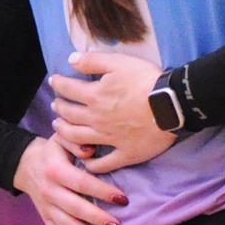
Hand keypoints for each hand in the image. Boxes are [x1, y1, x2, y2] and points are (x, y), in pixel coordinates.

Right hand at [13, 136, 128, 224]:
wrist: (27, 164)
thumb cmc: (54, 150)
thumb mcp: (62, 137)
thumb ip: (76, 141)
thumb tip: (90, 152)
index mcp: (56, 170)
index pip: (82, 183)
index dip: (102, 192)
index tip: (123, 198)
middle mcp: (50, 191)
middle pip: (75, 208)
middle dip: (97, 219)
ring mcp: (47, 207)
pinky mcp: (46, 219)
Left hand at [49, 51, 177, 175]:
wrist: (171, 105)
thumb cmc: (146, 80)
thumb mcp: (119, 62)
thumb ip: (93, 61)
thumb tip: (71, 60)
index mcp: (95, 96)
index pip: (68, 90)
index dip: (58, 84)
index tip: (53, 81)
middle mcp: (96, 120)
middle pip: (69, 116)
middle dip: (59, 109)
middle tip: (55, 105)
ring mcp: (109, 139)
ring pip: (79, 139)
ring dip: (65, 133)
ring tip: (59, 129)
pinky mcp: (124, 153)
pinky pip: (103, 164)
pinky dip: (91, 164)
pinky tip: (86, 162)